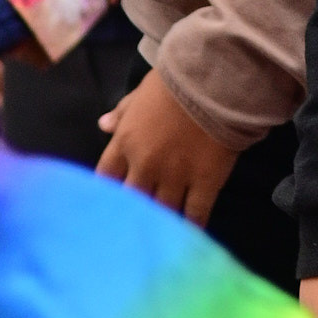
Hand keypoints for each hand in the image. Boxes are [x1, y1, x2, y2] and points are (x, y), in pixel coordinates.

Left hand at [95, 65, 239, 222]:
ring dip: (160, 223)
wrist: (216, 78)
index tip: (107, 202)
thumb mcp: (143, 91)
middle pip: (130, 201)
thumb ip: (123, 112)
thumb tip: (102, 125)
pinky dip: (192, 227)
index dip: (105, 191)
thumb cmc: (176, 80)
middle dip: (130, 213)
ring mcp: (175, 177)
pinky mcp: (204, 183)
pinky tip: (189, 237)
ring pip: (161, 211)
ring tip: (158, 238)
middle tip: (130, 230)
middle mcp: (145, 166)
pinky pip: (195, 214)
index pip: (106, 176)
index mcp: (126, 142)